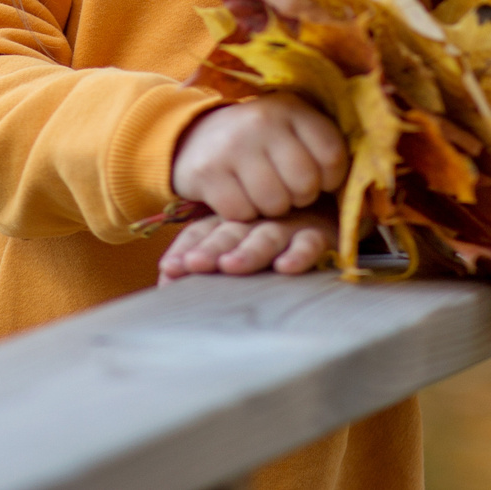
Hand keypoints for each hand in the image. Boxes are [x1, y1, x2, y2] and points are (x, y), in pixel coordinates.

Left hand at [158, 208, 337, 283]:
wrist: (326, 206)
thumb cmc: (272, 238)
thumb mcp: (237, 248)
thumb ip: (202, 263)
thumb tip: (164, 283)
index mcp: (230, 224)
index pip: (202, 233)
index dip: (186, 249)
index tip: (170, 269)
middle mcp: (254, 222)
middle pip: (229, 234)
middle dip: (211, 250)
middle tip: (194, 265)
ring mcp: (287, 226)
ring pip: (264, 237)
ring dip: (248, 251)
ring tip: (230, 266)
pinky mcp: (319, 233)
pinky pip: (309, 243)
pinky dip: (299, 254)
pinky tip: (286, 267)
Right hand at [170, 92, 347, 220]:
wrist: (195, 135)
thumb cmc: (260, 141)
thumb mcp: (293, 130)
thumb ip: (326, 150)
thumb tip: (369, 200)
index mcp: (292, 109)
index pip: (333, 155)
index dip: (331, 178)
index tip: (319, 178)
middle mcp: (263, 121)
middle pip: (305, 184)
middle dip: (300, 196)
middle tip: (285, 186)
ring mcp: (233, 145)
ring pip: (275, 203)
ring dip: (271, 207)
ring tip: (262, 189)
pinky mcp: (208, 171)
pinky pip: (242, 213)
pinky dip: (243, 212)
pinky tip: (238, 194)